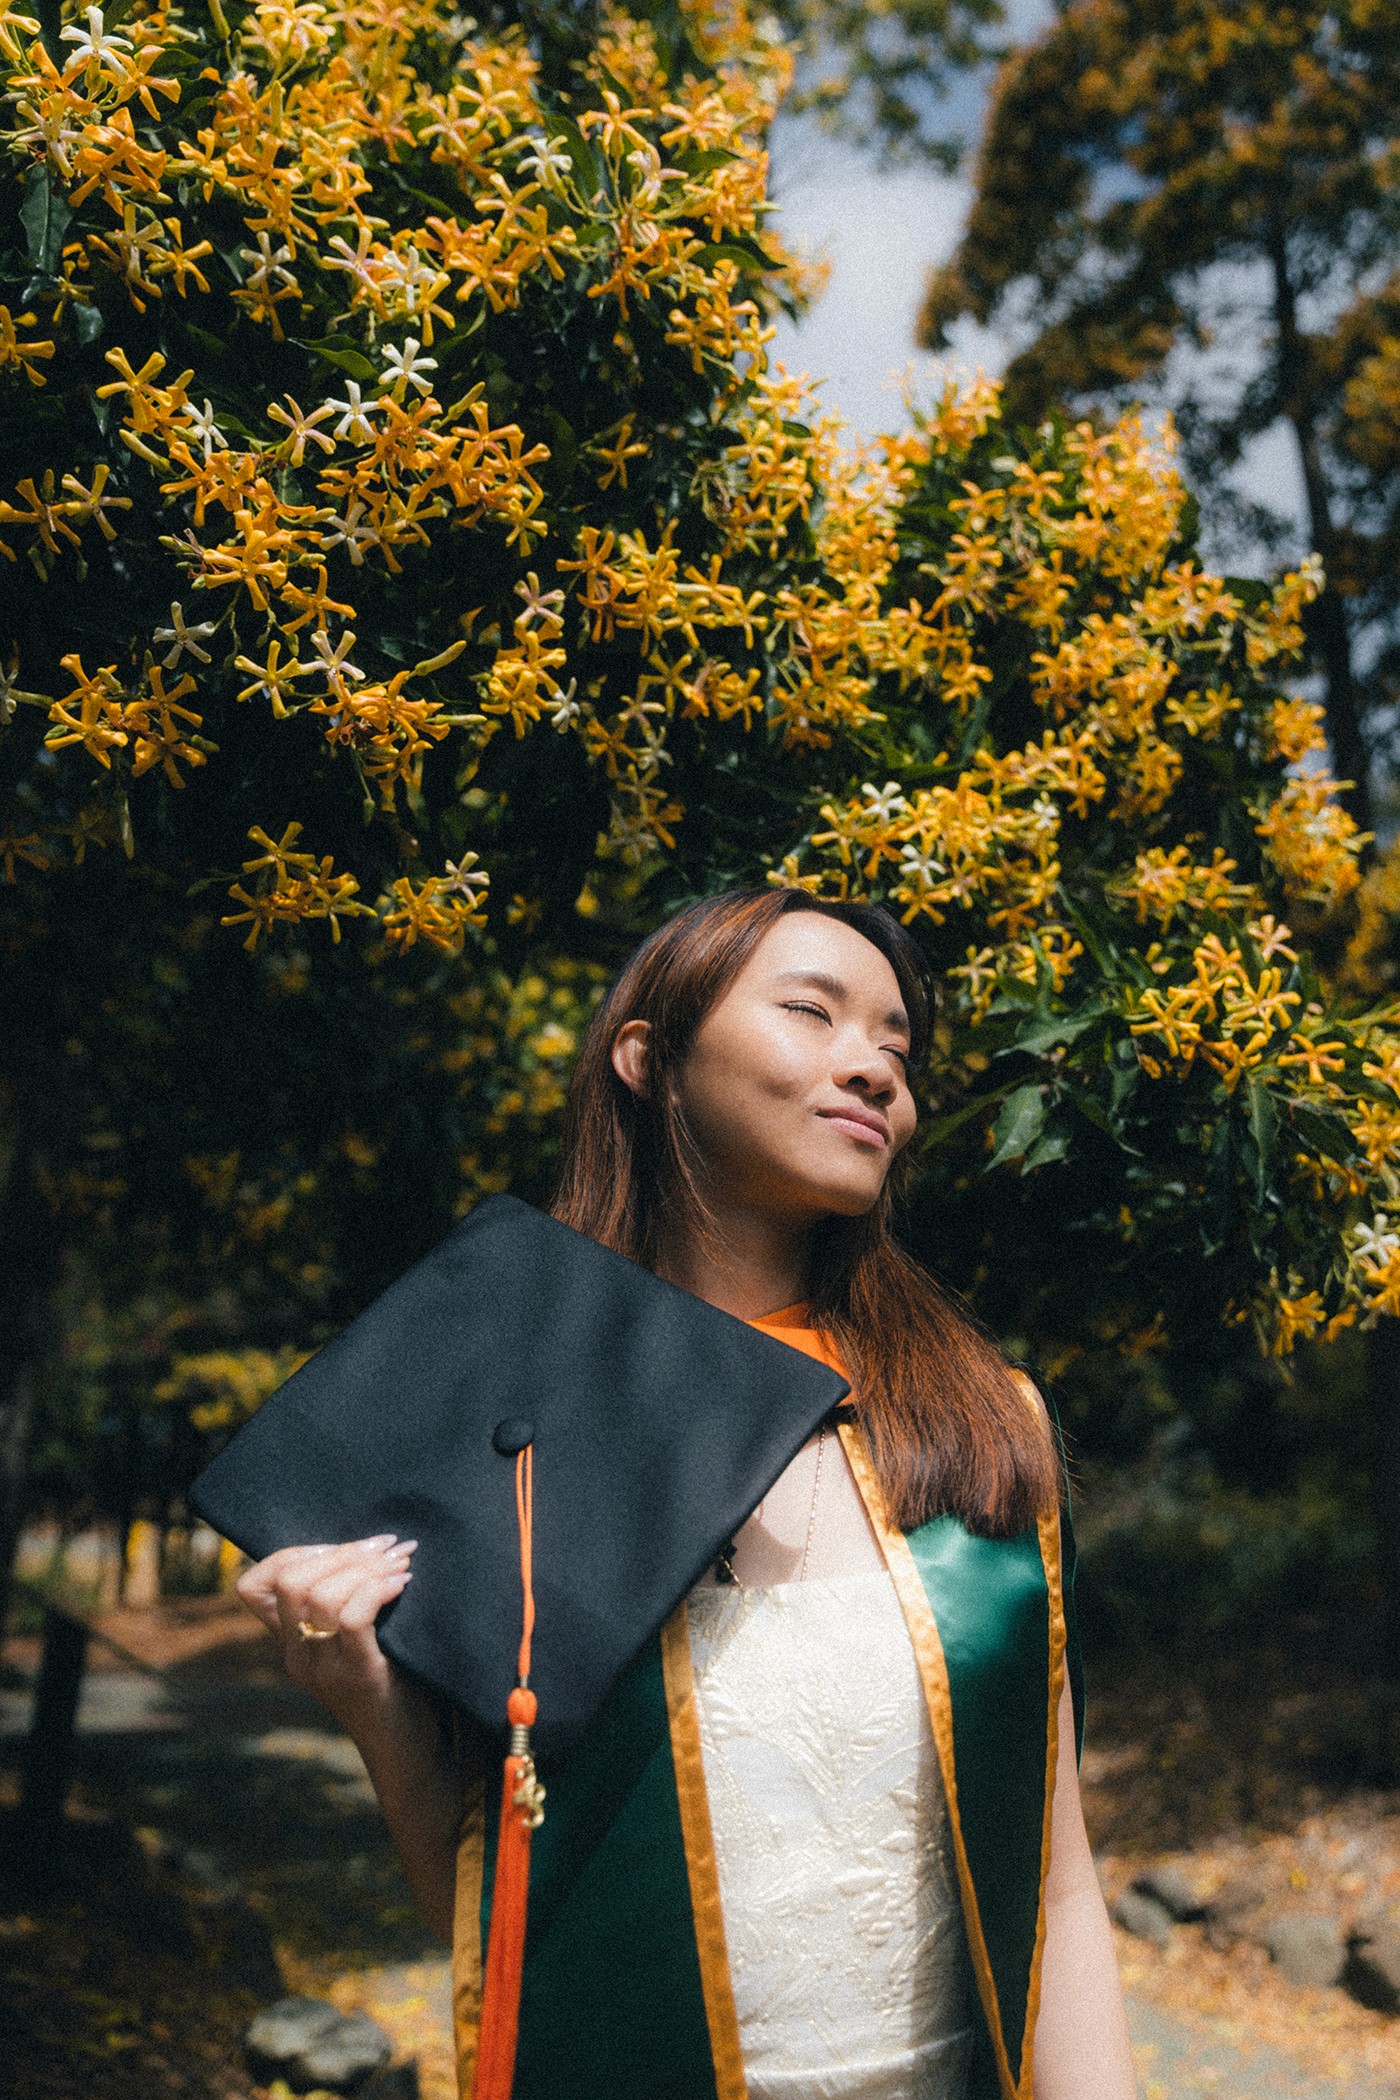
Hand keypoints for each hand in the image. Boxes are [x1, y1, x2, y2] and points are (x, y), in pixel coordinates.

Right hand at [236, 1534, 416, 1727]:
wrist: (407, 1748)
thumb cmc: (393, 1681)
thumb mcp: (356, 1639)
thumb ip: (345, 1602)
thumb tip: (372, 1543)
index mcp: (291, 1643)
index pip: (253, 1586)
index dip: (294, 1553)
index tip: (346, 1547)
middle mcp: (297, 1656)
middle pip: (290, 1581)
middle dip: (342, 1552)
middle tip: (386, 1547)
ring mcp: (322, 1669)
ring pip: (319, 1596)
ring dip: (366, 1568)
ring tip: (400, 1563)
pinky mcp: (356, 1676)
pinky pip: (352, 1617)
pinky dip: (378, 1589)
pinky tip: (403, 1583)